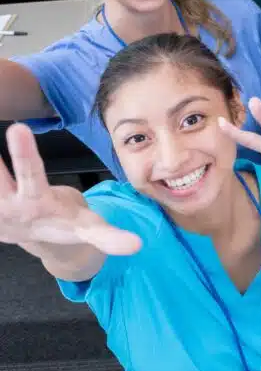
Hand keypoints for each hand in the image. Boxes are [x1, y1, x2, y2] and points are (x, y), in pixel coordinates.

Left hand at [0, 124, 140, 254]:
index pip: (29, 172)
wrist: (40, 238)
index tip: (16, 128)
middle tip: (6, 125)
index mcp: (34, 202)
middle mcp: (5, 200)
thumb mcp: (88, 229)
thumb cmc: (66, 223)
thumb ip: (107, 236)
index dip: (23, 151)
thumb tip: (137, 245)